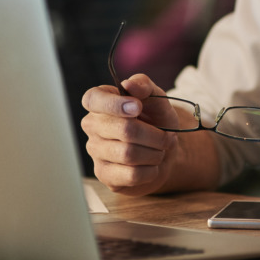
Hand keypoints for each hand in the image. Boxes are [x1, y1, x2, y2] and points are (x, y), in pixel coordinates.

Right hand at [81, 74, 182, 195]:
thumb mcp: (157, 98)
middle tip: (167, 137)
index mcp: (100, 101)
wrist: (164, 151)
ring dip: (155, 153)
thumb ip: (144, 85)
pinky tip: (152, 166)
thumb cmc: (155, 119)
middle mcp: (92, 125)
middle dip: (154, 135)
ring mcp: (95, 151)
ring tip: (160, 150)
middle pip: (123, 129)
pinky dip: (151, 170)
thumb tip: (129, 85)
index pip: (93, 99)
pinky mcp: (104, 174)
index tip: (137, 107)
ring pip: (128, 154)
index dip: (114, 104)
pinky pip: (131, 174)